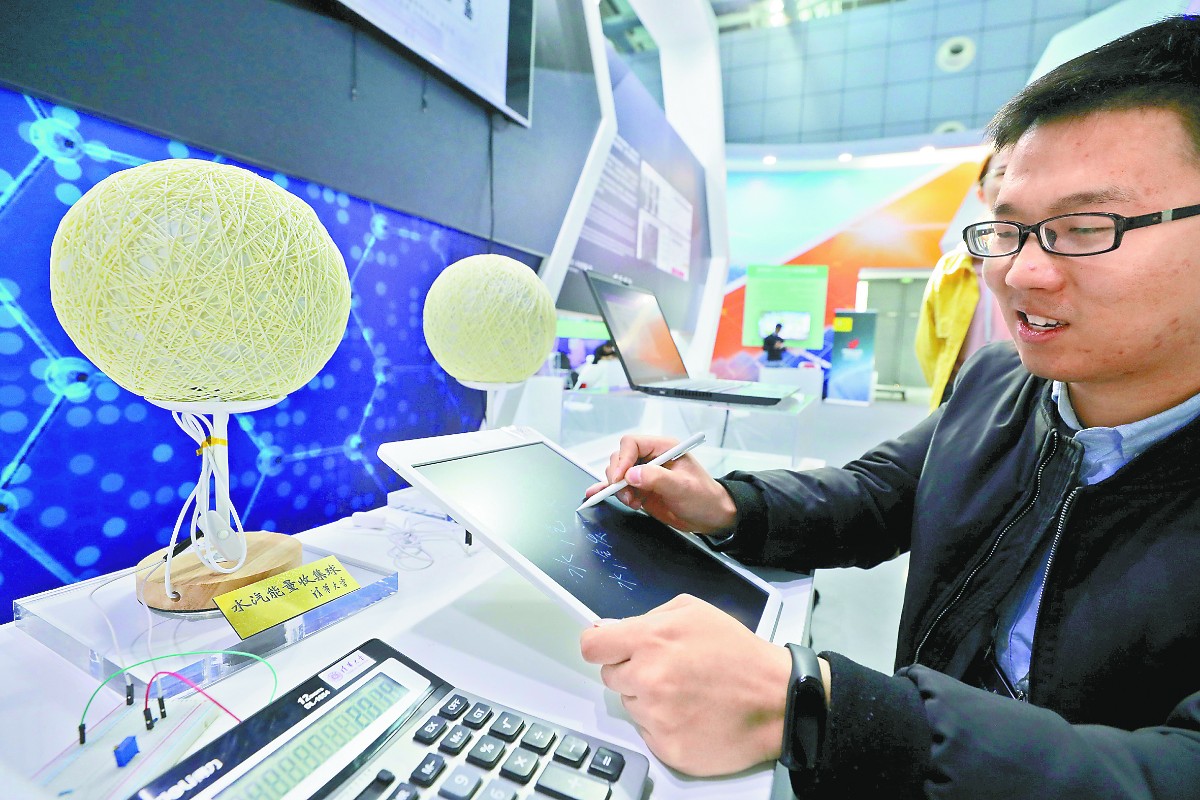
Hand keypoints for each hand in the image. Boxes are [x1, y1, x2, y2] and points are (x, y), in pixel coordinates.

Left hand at [580, 594, 791, 775]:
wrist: (776, 700)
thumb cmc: (738, 654)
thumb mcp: (694, 612)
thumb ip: (648, 617)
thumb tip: (611, 629)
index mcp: (651, 640)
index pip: (592, 645)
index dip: (600, 645)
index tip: (608, 648)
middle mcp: (648, 678)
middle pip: (610, 676)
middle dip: (632, 670)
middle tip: (667, 669)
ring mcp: (656, 716)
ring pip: (630, 703)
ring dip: (648, 698)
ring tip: (686, 692)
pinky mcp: (666, 746)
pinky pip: (646, 731)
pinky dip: (663, 724)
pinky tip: (690, 713)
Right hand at [582, 435, 736, 534]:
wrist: (710, 517)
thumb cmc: (704, 498)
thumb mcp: (683, 488)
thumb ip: (657, 479)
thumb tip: (632, 474)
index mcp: (664, 448)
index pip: (632, 444)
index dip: (622, 459)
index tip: (619, 478)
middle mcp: (652, 458)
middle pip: (621, 458)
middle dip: (617, 476)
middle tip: (626, 493)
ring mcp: (645, 475)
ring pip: (618, 474)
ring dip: (617, 488)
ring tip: (632, 502)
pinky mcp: (641, 490)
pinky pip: (620, 487)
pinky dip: (608, 490)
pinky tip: (596, 494)